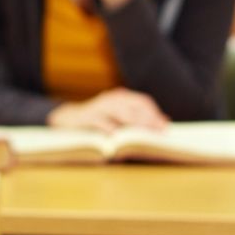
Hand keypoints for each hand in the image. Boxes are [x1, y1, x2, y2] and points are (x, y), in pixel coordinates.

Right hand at [47, 87, 169, 133]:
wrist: (69, 119)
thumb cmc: (98, 121)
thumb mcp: (117, 118)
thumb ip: (136, 120)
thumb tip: (163, 122)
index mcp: (121, 97)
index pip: (142, 101)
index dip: (154, 112)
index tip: (164, 125)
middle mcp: (112, 99)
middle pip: (134, 107)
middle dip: (148, 119)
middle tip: (159, 131)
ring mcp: (100, 106)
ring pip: (120, 113)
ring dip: (133, 124)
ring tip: (144, 133)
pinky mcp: (88, 116)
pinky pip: (101, 121)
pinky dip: (109, 128)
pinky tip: (116, 136)